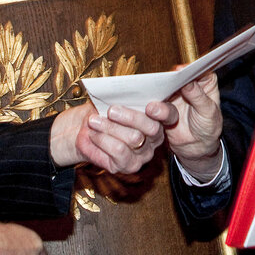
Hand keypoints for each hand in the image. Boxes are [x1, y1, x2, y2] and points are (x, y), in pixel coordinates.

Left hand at [49, 101, 164, 173]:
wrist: (85, 128)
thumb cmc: (103, 110)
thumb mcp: (114, 98)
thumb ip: (124, 96)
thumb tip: (127, 88)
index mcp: (158, 116)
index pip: (170, 114)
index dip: (163, 111)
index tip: (150, 107)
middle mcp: (156, 137)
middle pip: (152, 128)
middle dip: (129, 117)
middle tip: (111, 110)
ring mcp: (145, 153)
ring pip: (134, 138)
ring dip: (110, 127)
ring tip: (94, 121)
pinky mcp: (130, 165)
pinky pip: (119, 151)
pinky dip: (103, 140)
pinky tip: (94, 134)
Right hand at [147, 72, 222, 179]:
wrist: (196, 147)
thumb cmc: (208, 127)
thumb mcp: (208, 112)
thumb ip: (199, 97)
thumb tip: (188, 82)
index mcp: (204, 81)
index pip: (197, 69)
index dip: (189, 69)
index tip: (179, 71)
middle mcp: (187, 84)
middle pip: (177, 76)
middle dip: (168, 80)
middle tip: (161, 83)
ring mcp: (173, 94)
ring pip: (164, 88)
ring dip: (158, 95)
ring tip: (153, 107)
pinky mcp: (162, 104)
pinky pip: (155, 102)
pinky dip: (151, 105)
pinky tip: (146, 108)